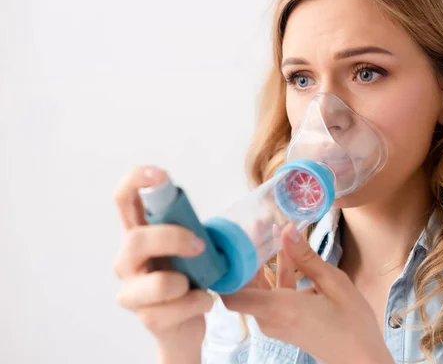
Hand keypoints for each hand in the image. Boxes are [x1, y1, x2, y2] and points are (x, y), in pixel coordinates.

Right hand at [112, 166, 213, 363]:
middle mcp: (127, 261)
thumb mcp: (193, 250)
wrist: (184, 328)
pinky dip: (199, 302)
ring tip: (200, 285)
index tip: (161, 175)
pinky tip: (202, 302)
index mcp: (139, 235)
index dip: (136, 181)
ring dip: (189, 281)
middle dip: (174, 239)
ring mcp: (132, 292)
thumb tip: (257, 219)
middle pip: (136, 239)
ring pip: (159, 283)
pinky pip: (178, 307)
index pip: (124, 199)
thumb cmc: (188, 280)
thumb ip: (200, 229)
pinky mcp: (147, 318)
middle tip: (200, 246)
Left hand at [221, 227, 394, 363]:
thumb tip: (286, 230)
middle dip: (246, 255)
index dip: (228, 268)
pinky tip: (287, 253)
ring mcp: (275, 321)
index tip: (235, 240)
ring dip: (261, 262)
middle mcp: (270, 317)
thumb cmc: (352, 325)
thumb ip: (306, 257)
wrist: (361, 359)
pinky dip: (275, 274)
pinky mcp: (282, 321)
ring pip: (256, 288)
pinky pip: (270, 294)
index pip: (232, 294)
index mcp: (279, 308)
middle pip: (242, 286)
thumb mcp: (334, 283)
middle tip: (256, 226)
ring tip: (269, 232)